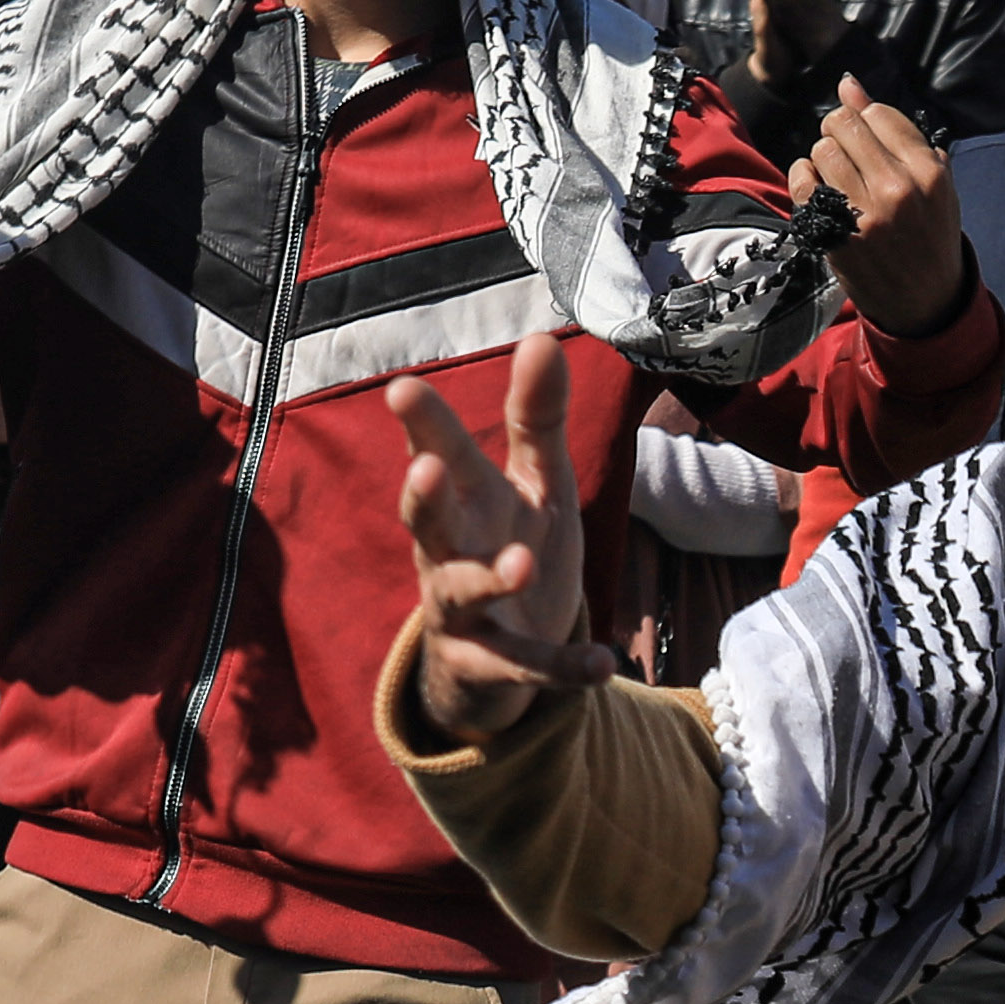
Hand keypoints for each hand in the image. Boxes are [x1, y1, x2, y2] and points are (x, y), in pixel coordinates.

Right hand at [389, 329, 618, 744]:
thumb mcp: (535, 483)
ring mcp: (463, 612)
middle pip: (428, 524)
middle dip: (424, 497)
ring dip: (490, 578)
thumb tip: (541, 337)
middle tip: (427, 468)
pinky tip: (601, 661)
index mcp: (466, 501)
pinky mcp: (488, 665)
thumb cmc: (512, 544)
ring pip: (462, 594)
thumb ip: (537, 418)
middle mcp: (449, 552)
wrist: (497, 657)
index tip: (403, 388)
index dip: (423, 426)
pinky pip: (522, 666)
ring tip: (521, 563)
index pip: (441, 455)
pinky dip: (560, 666)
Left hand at [798, 78, 976, 335]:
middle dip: (839, 130)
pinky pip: (802, 181)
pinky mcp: (834, 235)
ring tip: (837, 174)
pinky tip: (818, 186)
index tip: (868, 138)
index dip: (867, 119)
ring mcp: (863, 214)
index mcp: (929, 172)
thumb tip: (849, 83)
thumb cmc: (928, 234)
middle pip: (844, 124)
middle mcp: (897, 189)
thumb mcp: (932, 183)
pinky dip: (803, 176)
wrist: (924, 302)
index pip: (879, 114)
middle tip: (847, 150)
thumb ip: (897, 132)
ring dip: (824, 155)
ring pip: (822, 149)